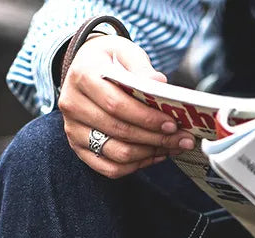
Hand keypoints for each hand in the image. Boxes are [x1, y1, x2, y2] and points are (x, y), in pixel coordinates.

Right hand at [58, 34, 195, 178]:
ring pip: (117, 153)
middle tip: (182, 139)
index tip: (172, 124)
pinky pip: (110, 168)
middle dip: (155, 138)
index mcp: (82, 76)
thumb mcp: (124, 50)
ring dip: (149, 154)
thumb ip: (140, 66)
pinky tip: (154, 155)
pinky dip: (136, 166)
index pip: (116, 104)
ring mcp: (73, 130)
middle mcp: (73, 105)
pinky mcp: (79, 149)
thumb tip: (158, 83)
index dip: (146, 118)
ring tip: (171, 146)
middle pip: (119, 131)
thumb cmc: (109, 61)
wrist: (86, 69)